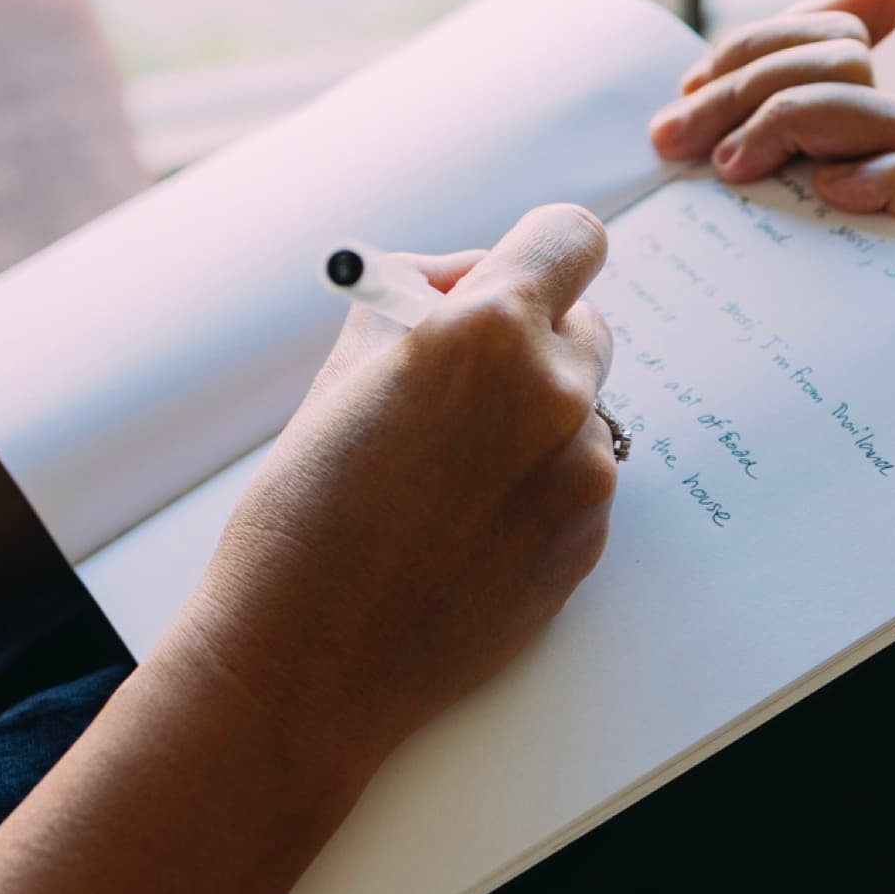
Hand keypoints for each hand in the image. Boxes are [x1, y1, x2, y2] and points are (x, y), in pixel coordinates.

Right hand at [162, 204, 621, 782]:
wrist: (310, 656)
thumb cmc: (305, 508)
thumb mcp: (347, 365)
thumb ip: (421, 303)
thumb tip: (463, 279)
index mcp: (490, 330)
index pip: (571, 237)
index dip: (536, 252)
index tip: (507, 276)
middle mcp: (556, 394)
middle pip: (585, 321)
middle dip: (530, 336)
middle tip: (456, 380)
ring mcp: (582, 475)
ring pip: (579, 409)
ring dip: (529, 419)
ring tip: (441, 475)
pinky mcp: (588, 541)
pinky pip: (575, 480)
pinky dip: (533, 486)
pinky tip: (460, 525)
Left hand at [647, 0, 894, 250]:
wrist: (707, 348)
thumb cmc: (711, 238)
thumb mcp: (718, 146)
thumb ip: (764, 68)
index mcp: (837, 105)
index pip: (833, 30)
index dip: (756, 45)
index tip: (687, 88)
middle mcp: (877, 143)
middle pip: (849, 63)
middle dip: (753, 89)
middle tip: (677, 142)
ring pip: (891, 113)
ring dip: (797, 124)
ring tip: (731, 171)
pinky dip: (873, 176)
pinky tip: (822, 188)